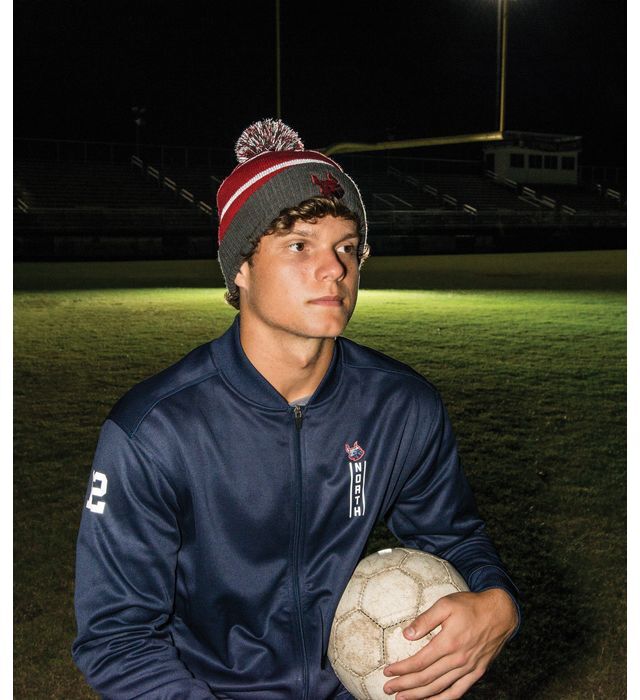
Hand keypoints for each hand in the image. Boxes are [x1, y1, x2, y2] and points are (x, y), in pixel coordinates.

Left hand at [382, 588, 517, 698]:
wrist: (500, 613)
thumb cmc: (470, 606)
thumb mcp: (445, 605)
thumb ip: (425, 620)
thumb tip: (407, 635)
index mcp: (448, 643)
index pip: (419, 662)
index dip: (401, 669)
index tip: (387, 672)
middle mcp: (458, 659)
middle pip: (426, 679)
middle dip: (405, 686)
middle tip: (387, 689)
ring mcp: (468, 668)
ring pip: (440, 688)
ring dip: (420, 696)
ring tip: (403, 699)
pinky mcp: (477, 672)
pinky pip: (458, 691)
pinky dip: (443, 699)